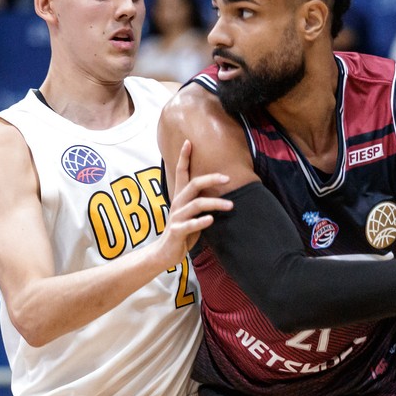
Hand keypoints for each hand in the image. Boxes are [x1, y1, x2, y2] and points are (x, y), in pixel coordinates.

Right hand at [153, 140, 232, 267]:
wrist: (165, 253)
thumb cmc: (182, 231)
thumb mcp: (191, 213)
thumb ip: (200, 201)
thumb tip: (219, 190)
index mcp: (180, 197)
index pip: (180, 173)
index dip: (184, 158)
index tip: (189, 142)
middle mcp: (177, 204)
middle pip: (193, 184)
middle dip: (210, 178)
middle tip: (228, 178)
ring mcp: (176, 218)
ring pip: (196, 204)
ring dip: (215, 203)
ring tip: (231, 205)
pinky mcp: (177, 232)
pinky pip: (190, 225)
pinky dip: (201, 222)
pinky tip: (211, 220)